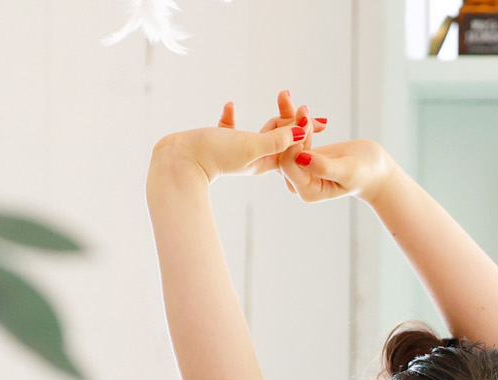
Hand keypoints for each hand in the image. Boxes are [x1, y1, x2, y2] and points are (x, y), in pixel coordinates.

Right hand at [153, 100, 299, 180]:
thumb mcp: (251, 145)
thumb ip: (276, 139)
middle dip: (291, 122)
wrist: (178, 161)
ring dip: (270, 119)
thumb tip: (302, 131)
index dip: (305, 131)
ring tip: (281, 99)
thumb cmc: (215, 154)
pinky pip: (228, 129)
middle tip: (303, 105)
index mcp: (263, 162)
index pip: (291, 146)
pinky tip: (230, 106)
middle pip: (279, 139)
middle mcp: (252, 158)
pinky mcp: (215, 143)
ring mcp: (233, 151)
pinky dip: (231, 117)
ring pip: (259, 133)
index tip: (319, 119)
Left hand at [267, 89, 394, 203]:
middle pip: (281, 152)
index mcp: (308, 191)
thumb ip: (325, 167)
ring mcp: (297, 168)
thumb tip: (300, 158)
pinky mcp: (299, 154)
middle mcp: (298, 181)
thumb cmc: (364, 172)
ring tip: (293, 100)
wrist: (371, 166)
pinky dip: (291, 118)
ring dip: (288, 120)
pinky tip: (290, 99)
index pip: (288, 165)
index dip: (293, 143)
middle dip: (290, 129)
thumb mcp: (348, 170)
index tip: (305, 121)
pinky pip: (289, 135)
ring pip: (283, 141)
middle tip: (303, 109)